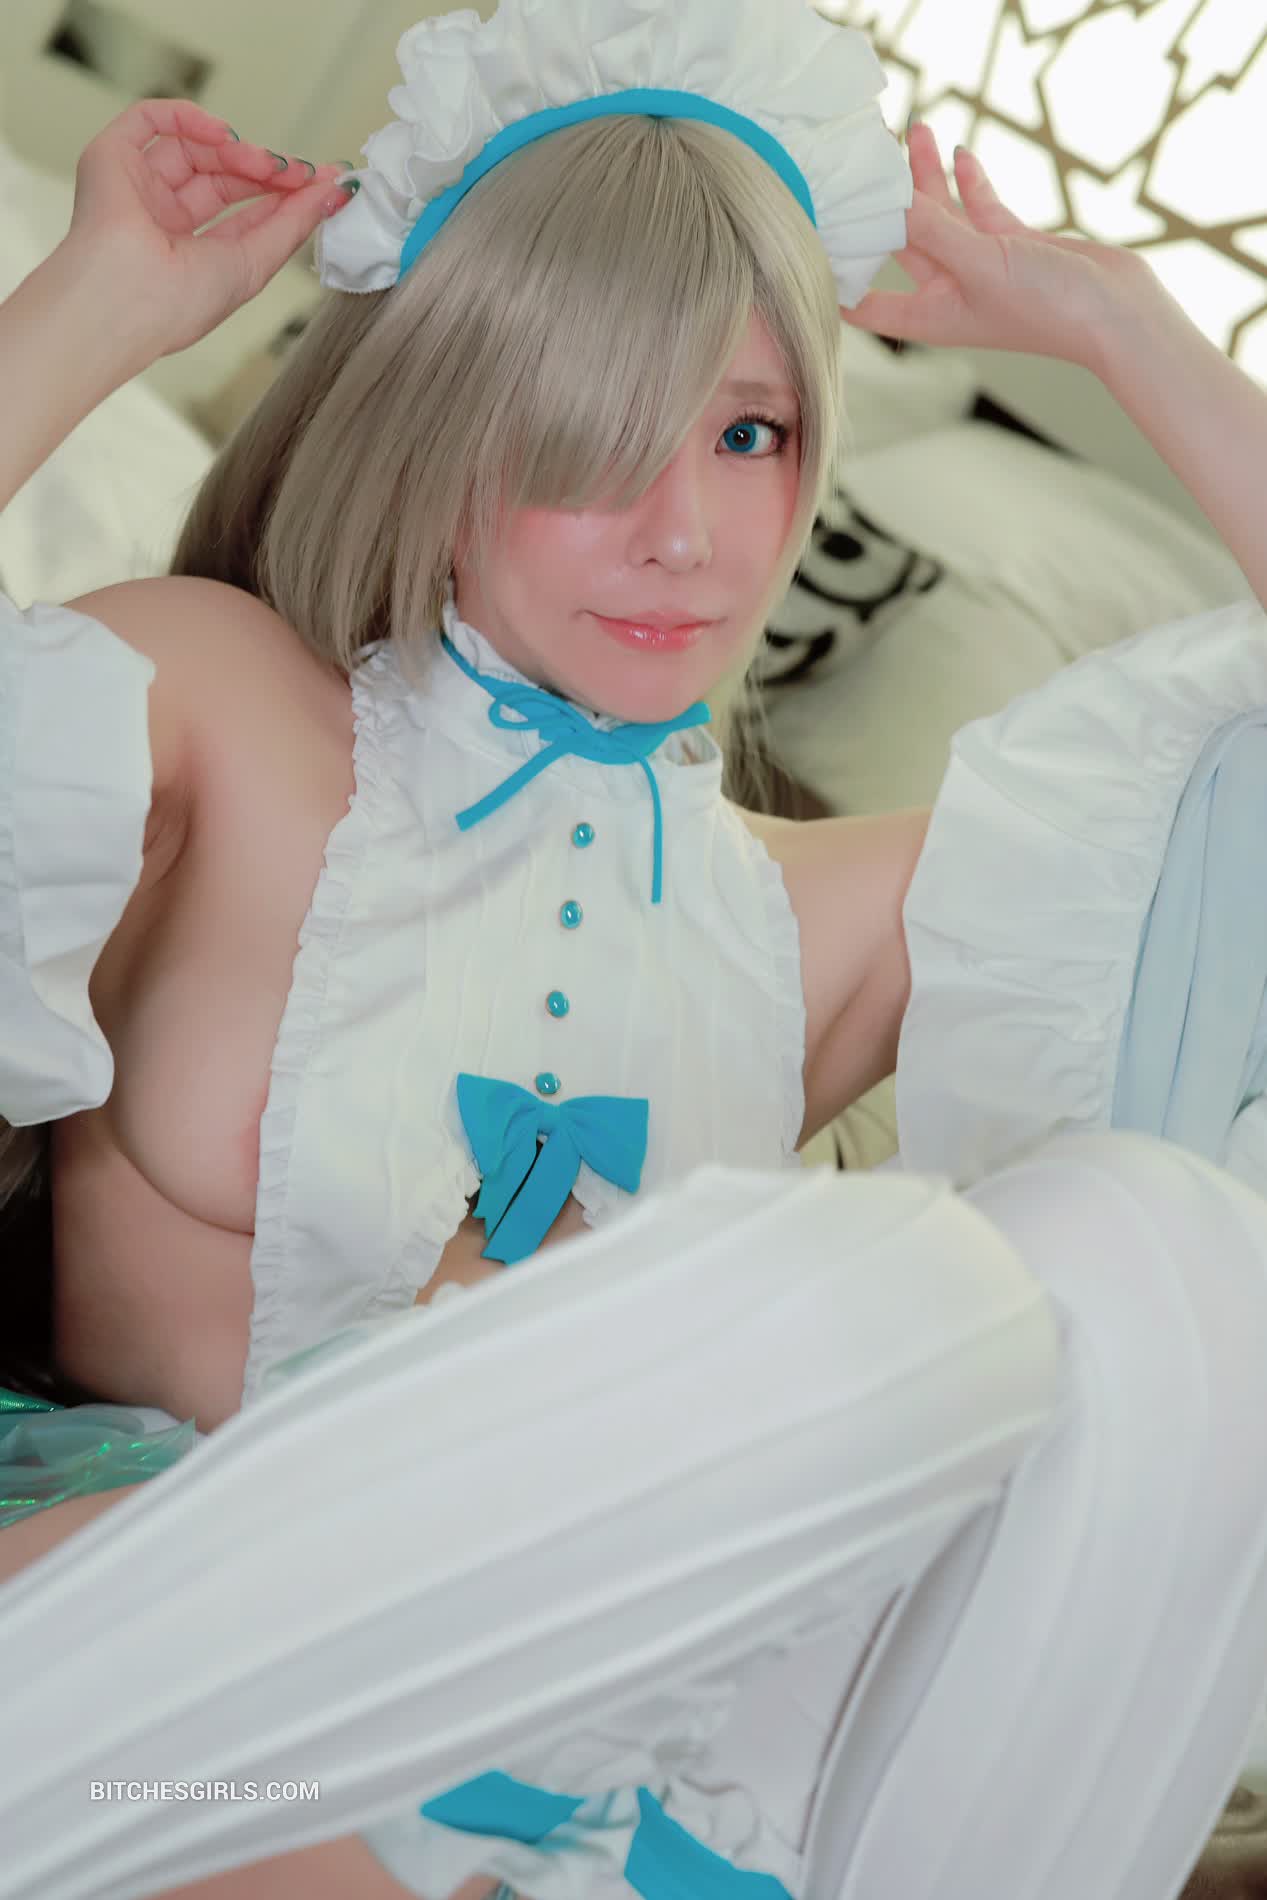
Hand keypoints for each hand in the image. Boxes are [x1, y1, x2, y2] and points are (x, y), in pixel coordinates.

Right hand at [64, 97, 352, 365]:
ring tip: (265, 163)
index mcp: (193, 253)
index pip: (245, 211)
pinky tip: (224, 135)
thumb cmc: (179, 303)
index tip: (325, 182)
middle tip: (298, 172)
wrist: (126, 299)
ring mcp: (137, 187)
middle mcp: (164, 218)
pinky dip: (190, 118)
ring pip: (194, 147)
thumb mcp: (254, 263)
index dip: (284, 193)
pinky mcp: (111, 158)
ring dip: (236, 149)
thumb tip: (336, 192)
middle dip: (265, 170)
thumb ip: (294, 225)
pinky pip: (151, 120)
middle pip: (223, 175)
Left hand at [841, 121, 1150, 373]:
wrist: (1112, 312)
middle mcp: (946, 293)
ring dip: (925, 179)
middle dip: (880, 204)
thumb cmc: (1045, 307)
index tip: (808, 245)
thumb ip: (933, 229)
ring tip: (913, 131)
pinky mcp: (1007, 246)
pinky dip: (966, 182)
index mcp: (929, 315)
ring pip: (938, 217)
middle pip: (897, 244)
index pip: (866, 303)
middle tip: (862, 160)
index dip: (835, 279)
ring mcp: (977, 267)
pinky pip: (976, 209)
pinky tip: (955, 153)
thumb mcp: (979, 263)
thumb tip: (891, 200)